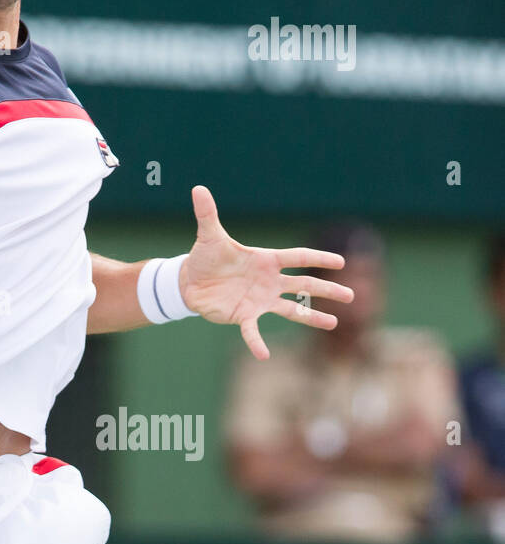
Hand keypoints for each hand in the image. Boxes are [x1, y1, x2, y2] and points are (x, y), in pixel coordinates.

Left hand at [179, 185, 353, 360]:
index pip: (296, 256)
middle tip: (351, 295)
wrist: (191, 281)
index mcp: (265, 260)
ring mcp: (260, 300)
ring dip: (311, 316)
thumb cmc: (206, 257)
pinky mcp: (245, 316)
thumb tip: (198, 187)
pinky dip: (258, 343)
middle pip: (303, 284)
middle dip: (327, 289)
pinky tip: (265, 356)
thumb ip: (207, 213)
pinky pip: (254, 331)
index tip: (341, 261)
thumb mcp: (208, 235)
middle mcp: (268, 281)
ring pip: (291, 309)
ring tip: (334, 323)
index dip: (317, 257)